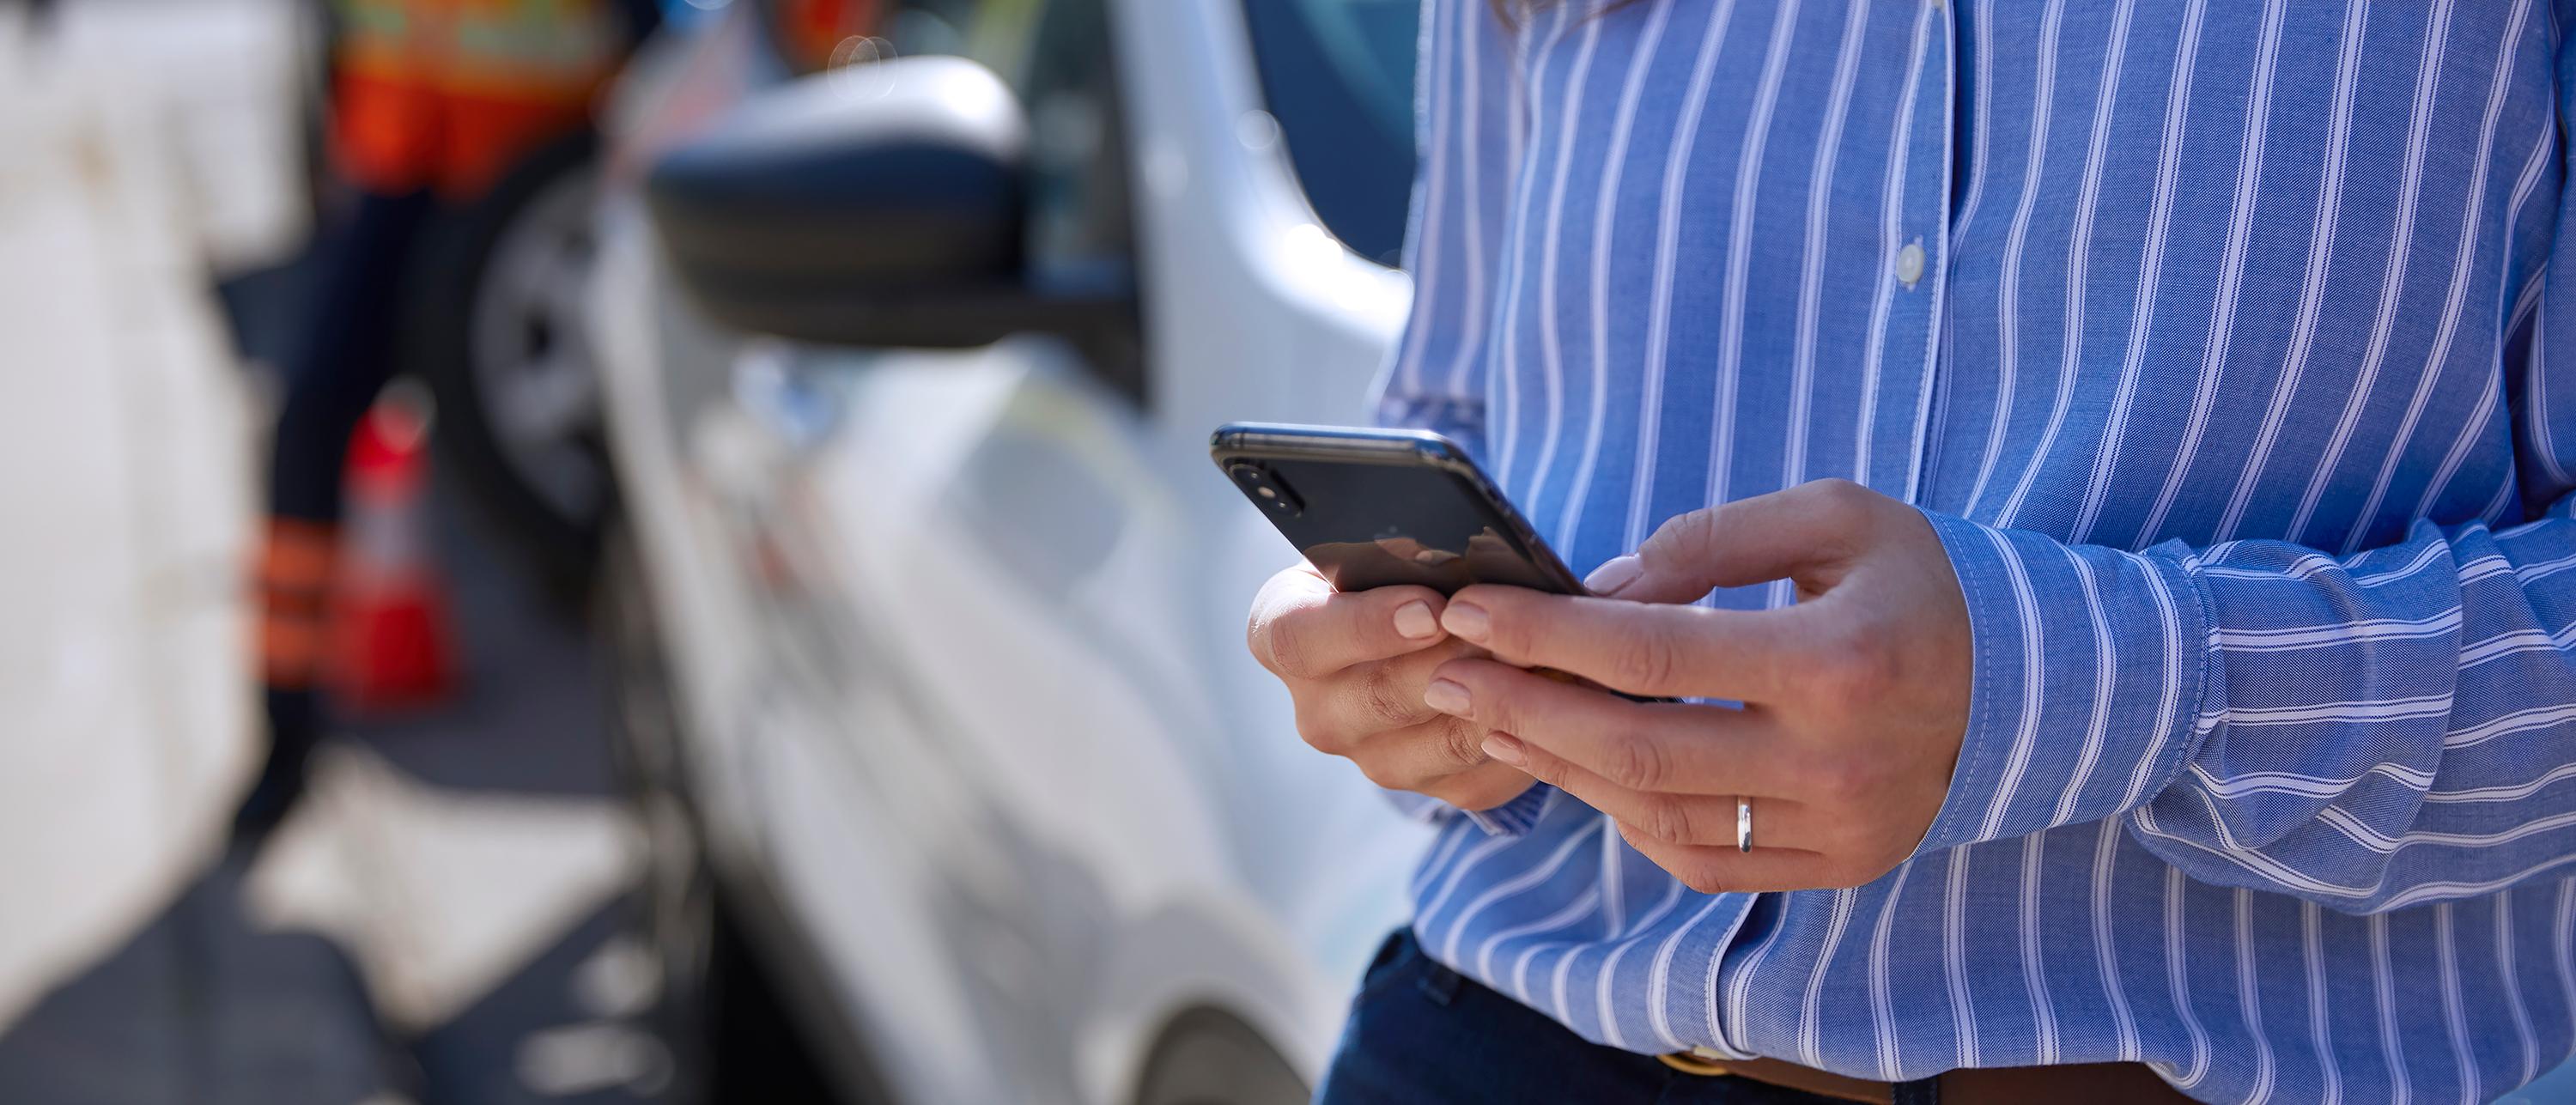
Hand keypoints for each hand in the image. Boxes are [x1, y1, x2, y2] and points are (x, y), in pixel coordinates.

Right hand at [1247, 563, 1534, 810]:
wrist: (1417, 626)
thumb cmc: (1396, 567)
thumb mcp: (1381, 546)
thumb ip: (1400, 551)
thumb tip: (1454, 554)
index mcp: (1282, 636)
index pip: (1300, 640)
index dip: (1366, 626)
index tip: (1429, 609)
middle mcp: (1317, 709)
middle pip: (1380, 697)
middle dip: (1455, 660)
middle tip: (1510, 630)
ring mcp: (1370, 756)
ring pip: (1442, 741)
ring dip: (1500, 698)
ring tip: (1548, 656)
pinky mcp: (1429, 789)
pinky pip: (1482, 773)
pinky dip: (1524, 734)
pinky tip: (1558, 696)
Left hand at [1420, 479, 1969, 891]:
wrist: (2037, 681)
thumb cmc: (1921, 580)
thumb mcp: (1834, 517)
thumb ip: (1711, 541)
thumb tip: (1598, 587)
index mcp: (1838, 661)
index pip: (1650, 654)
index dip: (1544, 632)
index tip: (1468, 610)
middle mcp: (1838, 761)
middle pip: (1636, 748)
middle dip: (1521, 708)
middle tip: (1443, 674)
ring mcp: (1839, 828)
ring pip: (1657, 814)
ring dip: (1557, 764)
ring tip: (1488, 715)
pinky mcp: (1838, 867)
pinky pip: (1702, 858)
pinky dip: (1627, 813)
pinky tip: (1578, 763)